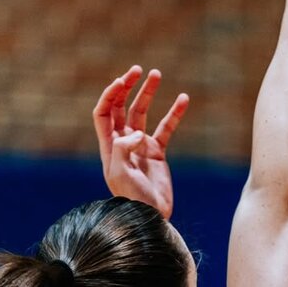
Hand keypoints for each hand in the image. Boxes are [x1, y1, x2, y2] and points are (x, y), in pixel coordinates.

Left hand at [92, 66, 189, 218]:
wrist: (151, 216)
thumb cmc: (132, 198)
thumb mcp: (120, 174)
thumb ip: (123, 149)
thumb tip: (136, 134)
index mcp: (109, 145)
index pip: (104, 112)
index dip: (110, 95)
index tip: (122, 82)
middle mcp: (123, 141)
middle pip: (121, 107)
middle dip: (127, 87)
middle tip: (137, 70)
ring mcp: (140, 145)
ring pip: (142, 112)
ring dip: (148, 93)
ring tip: (156, 74)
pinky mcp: (157, 151)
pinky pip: (166, 128)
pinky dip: (174, 114)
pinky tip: (184, 99)